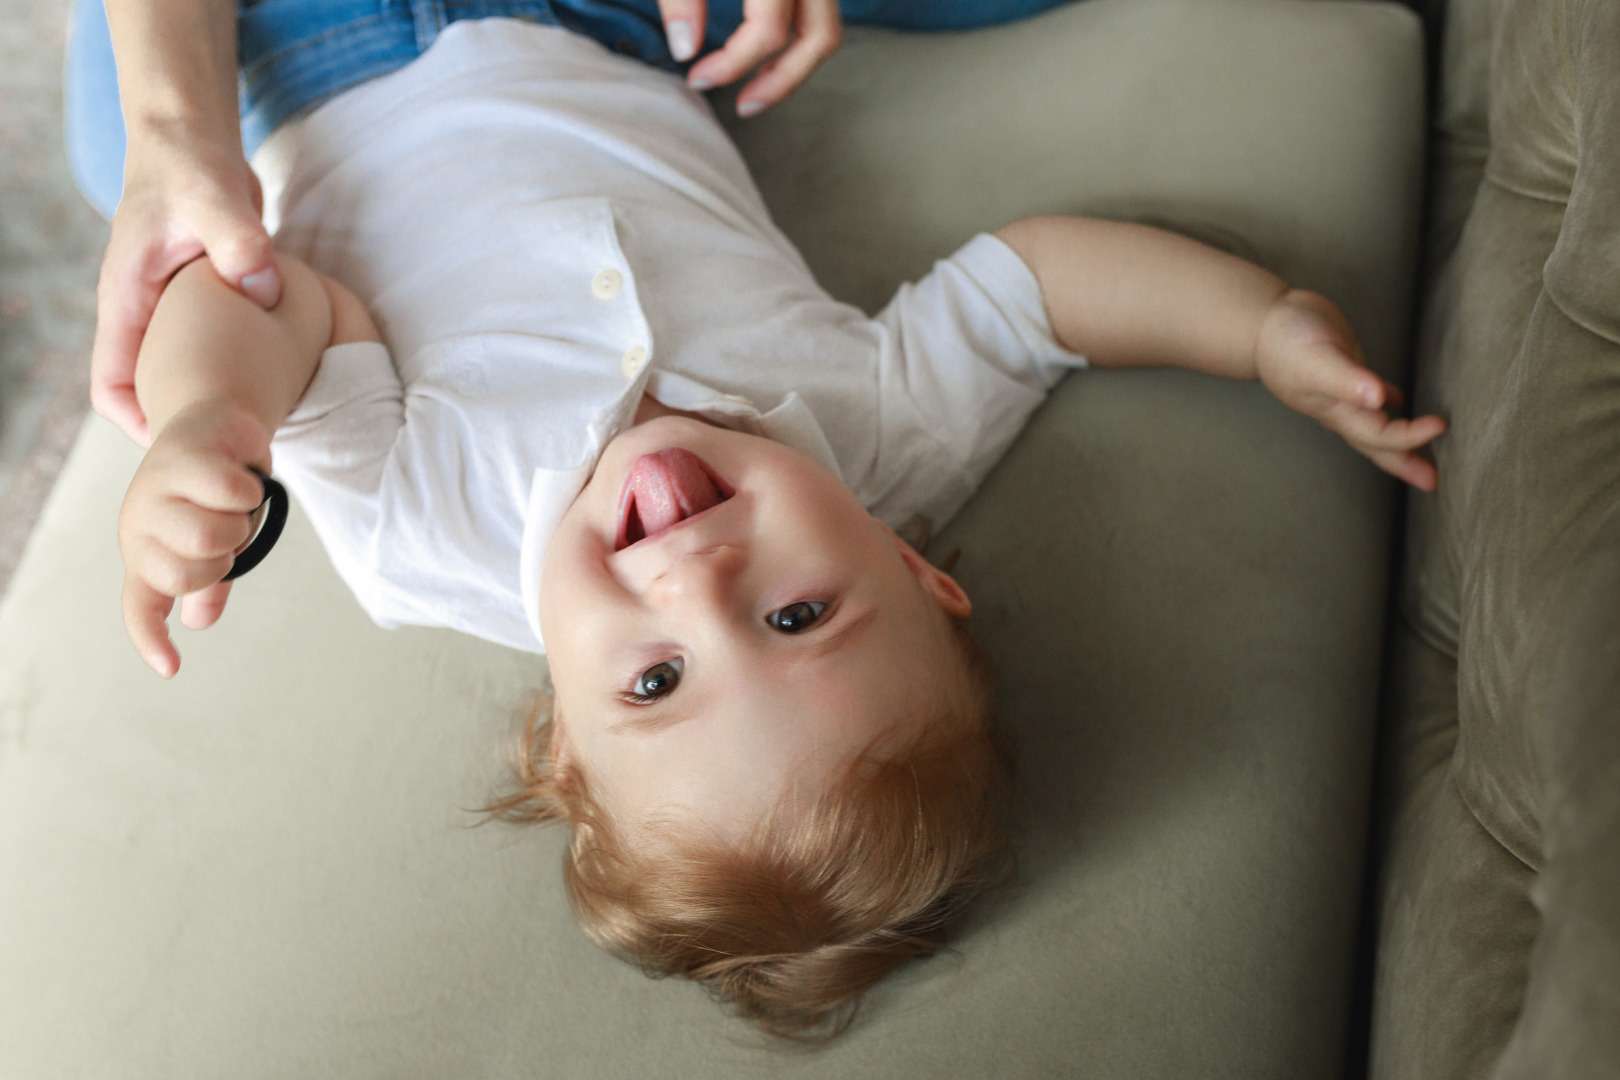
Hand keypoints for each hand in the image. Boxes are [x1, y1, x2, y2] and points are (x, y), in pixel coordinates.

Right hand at [93, 122, 279, 446]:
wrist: (192, 137)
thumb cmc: (191, 163)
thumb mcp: (212, 197)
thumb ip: (238, 242)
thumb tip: (264, 290)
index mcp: (127, 301)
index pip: (112, 385)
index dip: (141, 424)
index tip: (186, 446)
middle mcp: (144, 314)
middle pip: (149, 392)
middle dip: (185, 424)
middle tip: (236, 450)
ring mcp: (171, 312)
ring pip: (182, 376)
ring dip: (216, 400)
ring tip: (262, 427)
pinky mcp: (203, 305)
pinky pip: (213, 352)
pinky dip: (240, 370)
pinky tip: (282, 383)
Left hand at [119, 402, 270, 676]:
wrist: (216, 427)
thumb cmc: (210, 492)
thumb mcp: (209, 543)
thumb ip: (206, 583)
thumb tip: (197, 621)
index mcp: (145, 552)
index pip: (141, 606)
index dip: (152, 639)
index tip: (170, 668)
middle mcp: (140, 524)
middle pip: (191, 571)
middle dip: (225, 554)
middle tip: (226, 527)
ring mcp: (156, 489)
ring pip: (212, 535)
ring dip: (240, 521)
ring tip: (232, 500)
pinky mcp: (183, 456)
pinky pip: (231, 493)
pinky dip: (250, 488)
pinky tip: (241, 473)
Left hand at [660, 0, 841, 116]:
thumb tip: (684, 48)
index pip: (769, 32)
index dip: (732, 65)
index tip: (697, 80)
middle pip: (820, 36)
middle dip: (783, 79)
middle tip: (745, 106)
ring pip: (826, 28)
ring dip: (795, 63)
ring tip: (756, 87)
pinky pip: (818, 12)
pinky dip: (797, 38)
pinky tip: (764, 54)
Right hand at [1255, 290, 1445, 490]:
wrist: (1262, 324)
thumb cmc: (1285, 343)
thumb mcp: (1315, 362)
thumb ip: (1346, 381)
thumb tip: (1380, 399)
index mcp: (1338, 412)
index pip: (1380, 436)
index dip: (1410, 437)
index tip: (1440, 426)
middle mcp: (1343, 409)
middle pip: (1378, 446)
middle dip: (1405, 464)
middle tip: (1433, 482)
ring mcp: (1344, 394)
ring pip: (1376, 426)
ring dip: (1400, 440)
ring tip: (1422, 453)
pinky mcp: (1346, 373)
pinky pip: (1371, 398)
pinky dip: (1387, 404)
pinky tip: (1397, 401)